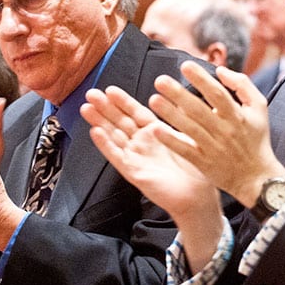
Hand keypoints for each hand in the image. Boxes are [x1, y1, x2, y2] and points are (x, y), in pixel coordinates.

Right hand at [82, 85, 223, 270]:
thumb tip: (180, 94)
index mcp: (155, 132)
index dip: (122, 101)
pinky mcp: (133, 171)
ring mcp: (136, 157)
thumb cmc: (196, 167)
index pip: (135, 112)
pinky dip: (106, 144)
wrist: (198, 195)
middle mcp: (143, 143)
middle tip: (90, 93)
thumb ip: (180, 116)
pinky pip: (117, 156)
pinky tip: (95, 132)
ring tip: (86, 108)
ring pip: (114, 136)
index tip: (110, 89)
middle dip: (105, 107)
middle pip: (120, 121)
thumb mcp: (188, 136)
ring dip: (100, 122)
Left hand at [144, 62, 284, 206]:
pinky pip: (185, 150)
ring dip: (170, 114)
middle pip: (199, 110)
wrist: (256, 177)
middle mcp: (225, 131)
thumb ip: (243, 85)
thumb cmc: (256, 138)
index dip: (201, 79)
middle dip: (179, 94)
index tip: (185, 66)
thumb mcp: (259, 108)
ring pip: (190, 129)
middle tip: (160, 80)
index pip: (218, 94)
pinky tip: (156, 129)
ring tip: (154, 100)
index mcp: (237, 116)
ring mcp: (214, 147)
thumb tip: (220, 70)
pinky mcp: (204, 163)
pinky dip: (172, 140)